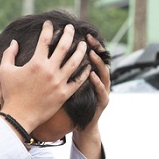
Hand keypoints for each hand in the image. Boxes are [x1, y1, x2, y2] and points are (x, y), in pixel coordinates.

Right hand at [0, 22, 89, 132]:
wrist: (19, 116)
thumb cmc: (11, 93)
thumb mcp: (6, 71)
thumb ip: (9, 53)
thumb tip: (14, 41)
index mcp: (36, 63)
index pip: (44, 40)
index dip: (48, 29)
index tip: (49, 24)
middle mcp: (49, 70)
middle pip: (63, 47)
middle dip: (68, 34)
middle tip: (71, 28)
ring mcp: (59, 82)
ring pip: (74, 63)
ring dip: (80, 51)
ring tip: (84, 44)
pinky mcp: (64, 94)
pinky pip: (78, 82)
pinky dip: (84, 73)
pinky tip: (88, 67)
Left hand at [73, 35, 110, 158]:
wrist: (84, 124)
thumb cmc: (76, 105)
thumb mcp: (72, 85)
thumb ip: (68, 70)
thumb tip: (54, 54)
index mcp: (92, 75)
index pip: (93, 55)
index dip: (90, 44)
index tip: (82, 34)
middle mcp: (100, 80)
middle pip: (101, 60)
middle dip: (96, 49)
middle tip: (88, 39)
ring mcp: (103, 91)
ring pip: (104, 74)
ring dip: (98, 63)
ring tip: (91, 54)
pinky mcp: (103, 101)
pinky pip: (101, 91)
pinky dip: (97, 82)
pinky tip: (91, 74)